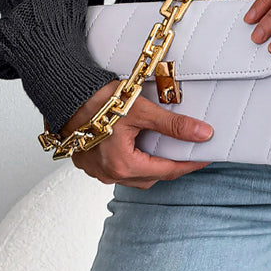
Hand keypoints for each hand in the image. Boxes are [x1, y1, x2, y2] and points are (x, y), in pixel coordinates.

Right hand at [59, 79, 214, 188]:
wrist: (65, 93)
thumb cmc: (98, 101)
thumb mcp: (142, 111)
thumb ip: (174, 125)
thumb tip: (202, 133)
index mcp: (122, 165)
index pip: (167, 170)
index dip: (189, 163)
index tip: (204, 157)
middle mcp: (108, 173)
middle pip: (150, 177)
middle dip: (170, 166)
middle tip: (188, 152)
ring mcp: (96, 170)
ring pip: (133, 175)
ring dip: (150, 164)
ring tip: (166, 148)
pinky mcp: (89, 161)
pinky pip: (117, 168)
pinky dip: (133, 160)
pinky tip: (139, 146)